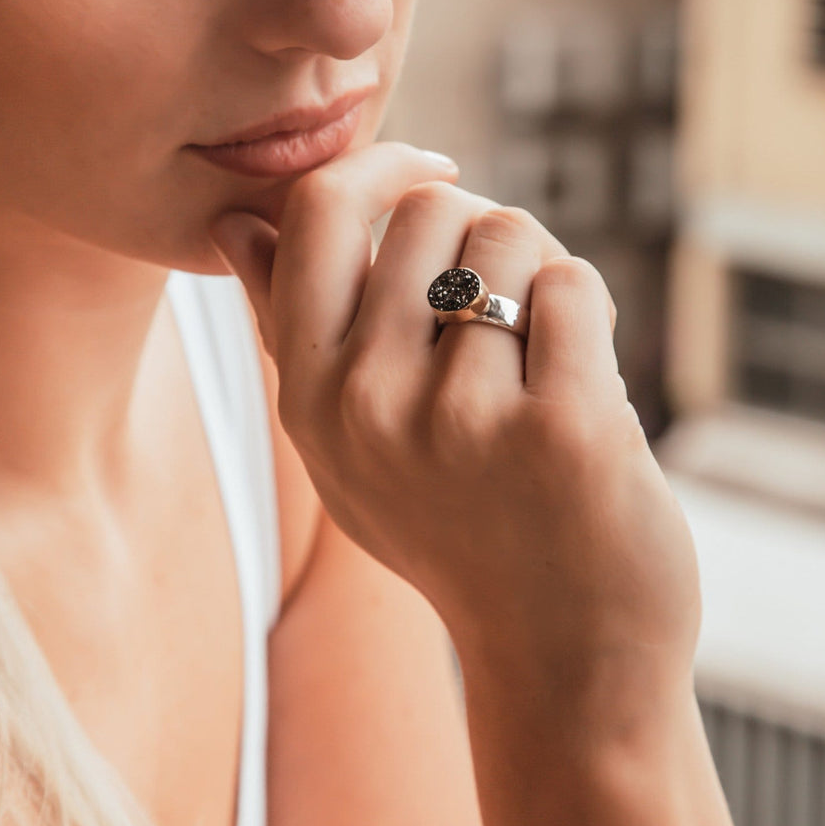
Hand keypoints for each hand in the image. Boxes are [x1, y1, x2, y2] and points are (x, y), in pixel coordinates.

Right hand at [210, 142, 700, 728]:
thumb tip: (234, 222)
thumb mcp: (347, 452)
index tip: (432, 174)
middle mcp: (368, 405)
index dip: (381, 168)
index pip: (316, 213)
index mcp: (310, 401)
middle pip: (427, 208)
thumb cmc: (460, 540)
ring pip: (511, 236)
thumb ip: (291, 334)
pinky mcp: (560, 430)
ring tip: (543, 360)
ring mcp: (462, 421)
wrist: (561, 657)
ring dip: (541, 275)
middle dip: (481, 233)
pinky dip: (590, 316)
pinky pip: (574, 284)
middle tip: (506, 307)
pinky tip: (587, 387)